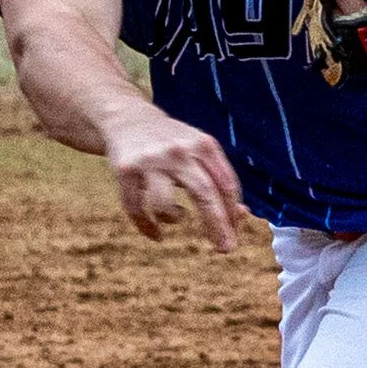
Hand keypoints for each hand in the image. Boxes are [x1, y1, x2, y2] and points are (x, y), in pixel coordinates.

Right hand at [100, 100, 246, 250]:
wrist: (128, 119)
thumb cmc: (173, 144)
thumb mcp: (200, 151)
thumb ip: (219, 179)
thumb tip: (240, 215)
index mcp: (204, 145)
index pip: (226, 184)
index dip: (232, 212)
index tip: (234, 231)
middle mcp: (178, 151)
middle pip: (204, 193)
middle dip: (217, 225)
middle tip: (226, 248)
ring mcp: (150, 161)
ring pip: (164, 204)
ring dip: (173, 218)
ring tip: (178, 218)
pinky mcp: (125, 170)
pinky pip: (136, 209)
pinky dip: (148, 227)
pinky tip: (156, 233)